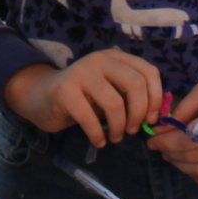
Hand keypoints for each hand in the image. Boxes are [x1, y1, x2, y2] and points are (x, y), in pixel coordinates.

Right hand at [4, 50, 163, 147]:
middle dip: (139, 113)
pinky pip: (90, 118)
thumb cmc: (83, 98)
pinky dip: (98, 135)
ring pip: (115, 104)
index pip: (149, 72)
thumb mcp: (110, 90)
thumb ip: (131, 96)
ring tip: (116, 137)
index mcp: (116, 58)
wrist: (41, 97)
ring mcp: (81, 73)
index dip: (155, 98)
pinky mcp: (65, 91)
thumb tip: (156, 116)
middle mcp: (100, 60)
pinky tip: (99, 141)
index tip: (151, 119)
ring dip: (119, 127)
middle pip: (135, 85)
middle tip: (133, 130)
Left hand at [151, 69, 197, 191]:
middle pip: (194, 157)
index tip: (152, 142)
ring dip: (183, 167)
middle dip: (171, 154)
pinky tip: (193, 168)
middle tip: (162, 148)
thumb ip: (183, 109)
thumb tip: (160, 130)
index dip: (166, 143)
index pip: (187, 139)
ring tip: (174, 156)